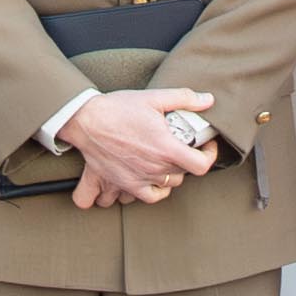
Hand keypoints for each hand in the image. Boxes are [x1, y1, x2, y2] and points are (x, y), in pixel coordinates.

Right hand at [61, 87, 214, 206]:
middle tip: (181, 144)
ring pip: (169, 185)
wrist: (85, 121)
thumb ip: (184, 99)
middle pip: (184, 173)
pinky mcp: (126, 184)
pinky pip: (149, 197)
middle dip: (187, 158)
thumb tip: (207, 100)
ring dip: (172, 174)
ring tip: (167, 159)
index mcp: (165, 148)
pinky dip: (155, 191)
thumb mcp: (153, 98)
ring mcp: (140, 179)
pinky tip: (155, 179)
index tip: (206, 146)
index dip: (209, 155)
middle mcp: (154, 168)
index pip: (201, 165)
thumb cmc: (117, 109)